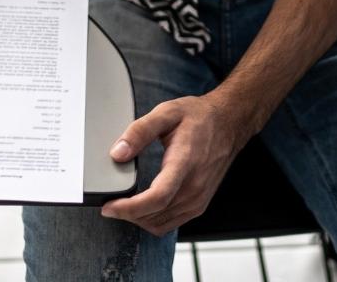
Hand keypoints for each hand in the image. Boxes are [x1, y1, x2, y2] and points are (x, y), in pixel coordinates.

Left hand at [100, 93, 246, 236]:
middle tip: (109, 202)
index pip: (157, 197)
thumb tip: (117, 153)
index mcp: (185, 162)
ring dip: (138, 220)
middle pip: (155, 215)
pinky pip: (171, 223)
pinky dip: (152, 221)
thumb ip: (140, 131)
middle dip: (127, 214)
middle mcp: (194, 186)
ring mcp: (199, 198)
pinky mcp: (199, 204)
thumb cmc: (198, 117)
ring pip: (161, 224)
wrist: (227, 123)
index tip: (108, 206)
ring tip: (122, 206)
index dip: (129, 208)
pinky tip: (142, 208)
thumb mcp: (166, 113)